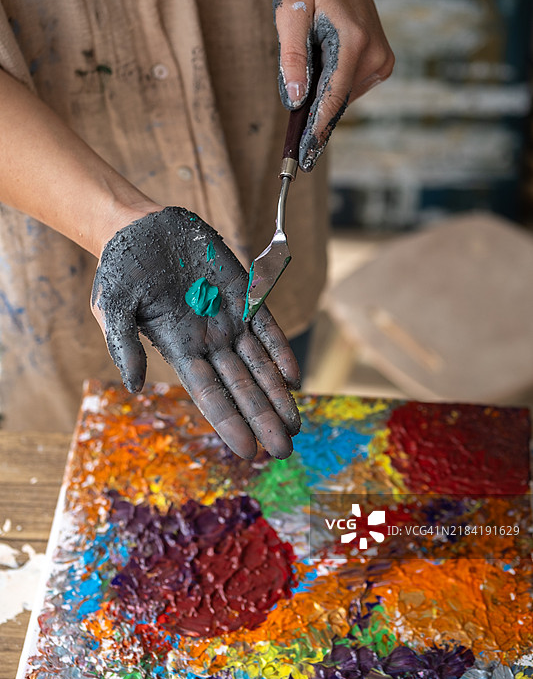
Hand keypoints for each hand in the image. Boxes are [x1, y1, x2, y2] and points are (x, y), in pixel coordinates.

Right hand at [91, 207, 300, 459]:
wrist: (139, 227)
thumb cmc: (120, 270)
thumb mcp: (111, 307)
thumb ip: (122, 344)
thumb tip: (132, 385)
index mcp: (179, 349)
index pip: (208, 394)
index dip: (229, 422)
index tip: (248, 451)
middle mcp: (208, 341)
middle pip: (241, 387)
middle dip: (263, 418)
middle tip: (283, 450)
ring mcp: (229, 319)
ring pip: (260, 364)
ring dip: (278, 394)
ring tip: (296, 425)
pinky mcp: (244, 294)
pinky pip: (267, 327)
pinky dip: (280, 350)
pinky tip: (293, 377)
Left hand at [274, 0, 393, 169]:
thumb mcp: (290, 12)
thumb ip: (292, 58)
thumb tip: (294, 100)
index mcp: (354, 43)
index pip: (332, 99)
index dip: (316, 130)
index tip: (307, 157)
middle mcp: (375, 56)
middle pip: (336, 101)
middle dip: (313, 112)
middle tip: (296, 125)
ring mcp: (381, 61)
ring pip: (341, 97)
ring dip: (321, 92)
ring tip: (312, 56)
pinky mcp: (380, 65)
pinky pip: (348, 88)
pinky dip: (331, 85)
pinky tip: (325, 60)